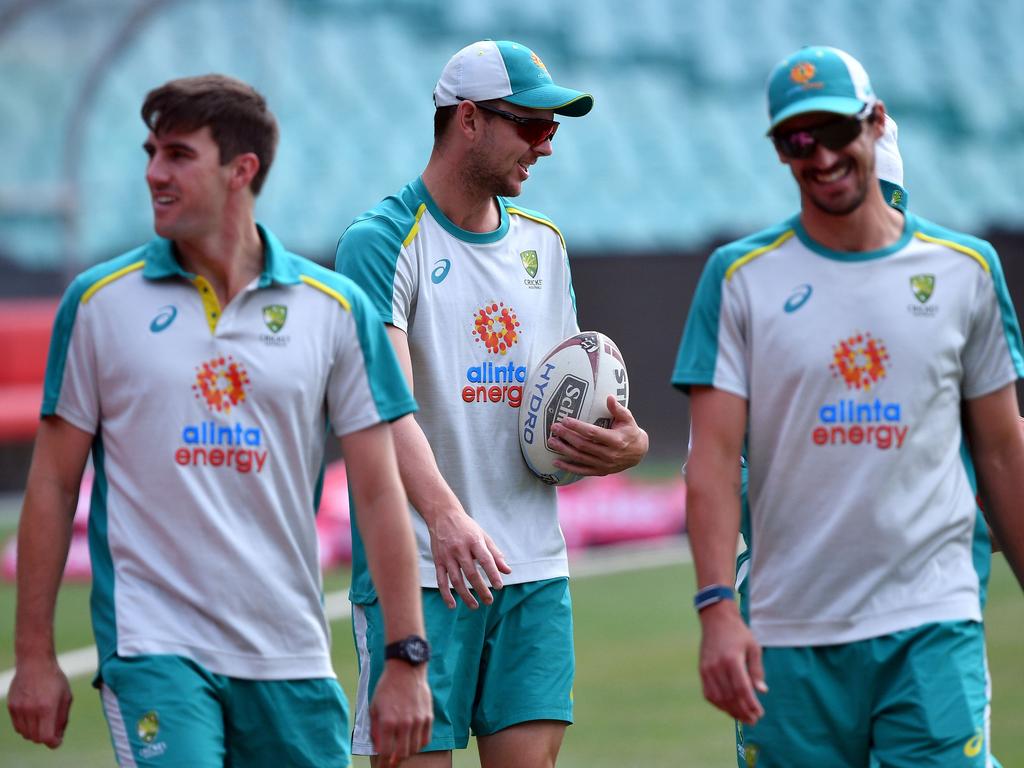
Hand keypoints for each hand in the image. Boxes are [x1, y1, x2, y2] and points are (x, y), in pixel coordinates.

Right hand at [7, 656, 72, 747]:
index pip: (46, 737)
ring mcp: (19, 709)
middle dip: (45, 737)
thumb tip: (58, 737)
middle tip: (52, 728)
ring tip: (43, 720)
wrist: (34, 662)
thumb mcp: (66, 696)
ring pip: (26, 734)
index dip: (54, 742)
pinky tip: (33, 716)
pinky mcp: (11, 707)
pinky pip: (18, 727)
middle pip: (36, 738)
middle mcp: (31, 710)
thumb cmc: (54, 679)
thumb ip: (62, 718)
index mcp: (47, 707)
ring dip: (35, 732)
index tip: (58, 740)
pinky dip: (26, 727)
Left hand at [370, 661, 432, 765]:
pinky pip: (426, 739)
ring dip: (407, 754)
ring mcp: (418, 721)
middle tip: (391, 764)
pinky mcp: (428, 717)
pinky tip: (413, 743)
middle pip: (402, 754)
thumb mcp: (374, 707)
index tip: (381, 767)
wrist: (406, 669)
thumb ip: (374, 728)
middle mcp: (404, 723)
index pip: (386, 752)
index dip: (383, 763)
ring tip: (401, 754)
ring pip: (415, 749)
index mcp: (388, 722)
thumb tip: (377, 745)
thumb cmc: (387, 687)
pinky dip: (419, 745)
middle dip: (395, 762)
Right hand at [428, 510, 511, 608]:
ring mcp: (447, 555)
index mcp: (474, 541)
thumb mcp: (483, 536)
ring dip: (465, 595)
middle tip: (489, 601)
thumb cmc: (467, 527)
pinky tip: (453, 605)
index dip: (492, 573)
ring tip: (475, 606)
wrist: (442, 515)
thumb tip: (507, 572)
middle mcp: (460, 548)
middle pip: (471, 572)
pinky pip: (441, 580)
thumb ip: (495, 554)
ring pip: (456, 579)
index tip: (499, 587)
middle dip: (480, 589)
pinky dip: (446, 594)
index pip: (485, 560)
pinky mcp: (438, 561)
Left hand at [548, 396, 648, 475]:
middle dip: (567, 436)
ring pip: (580, 458)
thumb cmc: (630, 432)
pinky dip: (569, 467)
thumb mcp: (628, 419)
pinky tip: (556, 462)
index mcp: (616, 440)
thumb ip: (618, 409)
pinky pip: (582, 471)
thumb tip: (609, 397)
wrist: (638, 453)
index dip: (578, 427)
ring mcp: (604, 465)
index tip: (565, 419)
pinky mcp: (600, 472)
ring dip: (564, 450)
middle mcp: (610, 454)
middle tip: (554, 428)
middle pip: (583, 445)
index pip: (593, 433)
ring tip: (551, 442)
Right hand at [697, 602, 766, 724]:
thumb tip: (762, 692)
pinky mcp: (702, 671)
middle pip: (730, 697)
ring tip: (742, 717)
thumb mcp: (753, 648)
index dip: (751, 705)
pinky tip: (729, 708)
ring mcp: (707, 669)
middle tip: (753, 720)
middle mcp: (717, 666)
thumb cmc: (739, 633)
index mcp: (732, 660)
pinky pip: (709, 694)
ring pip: (718, 698)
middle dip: (742, 712)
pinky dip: (719, 704)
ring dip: (731, 711)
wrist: (716, 620)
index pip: (742, 689)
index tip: (759, 714)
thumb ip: (757, 670)